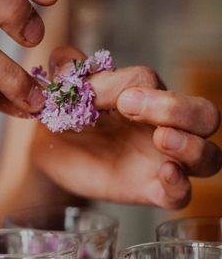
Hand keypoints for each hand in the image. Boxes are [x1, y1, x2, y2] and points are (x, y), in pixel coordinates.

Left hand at [31, 46, 221, 208]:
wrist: (52, 156)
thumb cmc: (63, 121)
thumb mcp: (61, 95)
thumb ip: (65, 70)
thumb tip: (67, 63)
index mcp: (142, 98)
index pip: (154, 83)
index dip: (134, 88)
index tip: (107, 99)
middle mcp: (159, 127)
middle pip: (204, 115)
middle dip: (179, 109)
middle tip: (132, 109)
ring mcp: (158, 160)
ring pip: (208, 156)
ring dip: (192, 146)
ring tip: (162, 139)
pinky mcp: (148, 189)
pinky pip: (181, 195)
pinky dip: (180, 186)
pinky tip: (165, 174)